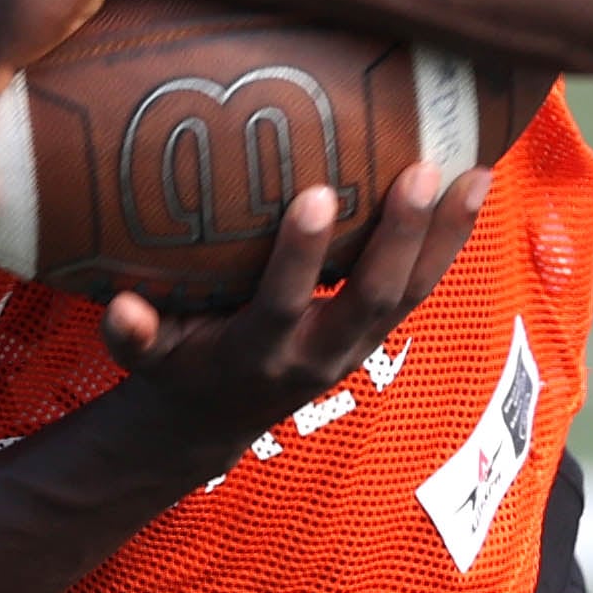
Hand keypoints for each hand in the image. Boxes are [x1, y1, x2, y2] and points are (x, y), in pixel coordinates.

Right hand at [101, 159, 490, 453]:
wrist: (213, 421)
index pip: (284, 303)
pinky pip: (421, 288)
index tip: (314, 194)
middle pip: (371, 299)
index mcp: (257, 351)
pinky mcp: (375, 331)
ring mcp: (355, 344)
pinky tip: (473, 188)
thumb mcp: (147, 358)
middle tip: (422, 172)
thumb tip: (117, 308)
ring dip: (444, 237)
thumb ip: (134, 334)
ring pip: (411, 295)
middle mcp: (317, 353)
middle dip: (399, 237)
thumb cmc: (178, 365)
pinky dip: (448, 242)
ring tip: (475, 175)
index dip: (302, 257)